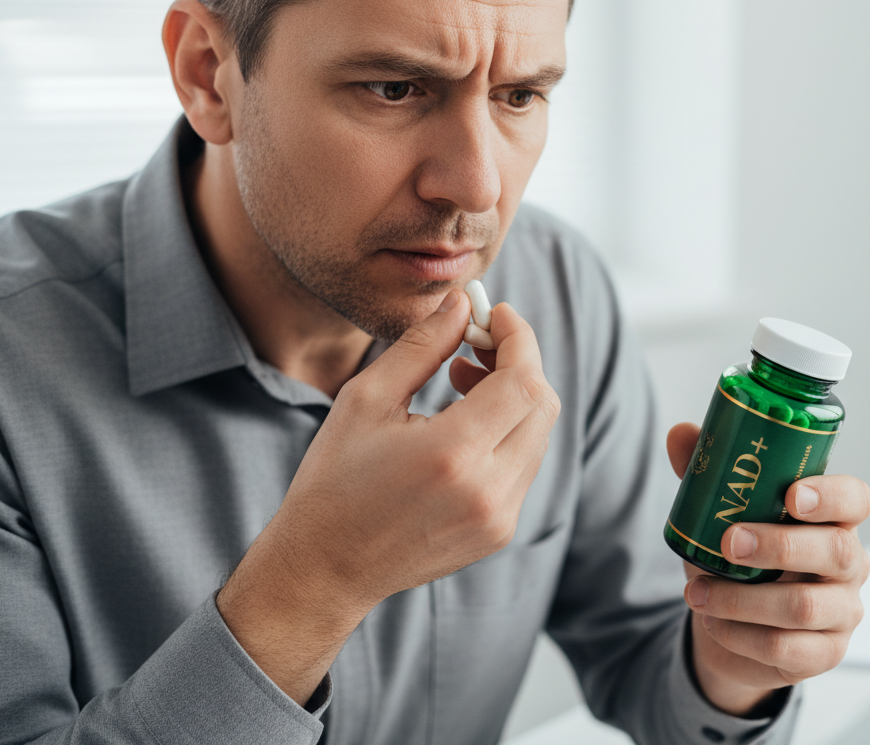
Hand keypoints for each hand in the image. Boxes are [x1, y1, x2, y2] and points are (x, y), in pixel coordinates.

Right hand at [217, 290, 559, 703]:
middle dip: (520, 362)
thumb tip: (463, 302)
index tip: (496, 315)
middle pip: (542, 404)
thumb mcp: (367, 399)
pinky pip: (525, 464)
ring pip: (538, 434)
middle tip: (478, 344)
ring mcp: (500, 516)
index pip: (523, 381)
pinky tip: (465, 423)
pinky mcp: (500, 531)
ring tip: (462, 381)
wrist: (327, 567)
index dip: (519, 339)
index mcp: (453, 454)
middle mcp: (488, 490)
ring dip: (514, 396)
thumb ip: (423, 346)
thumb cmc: (335, 479)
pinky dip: (509, 431)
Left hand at [666, 422, 869, 717]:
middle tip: (728, 541)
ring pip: (803, 606)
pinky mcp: (825, 653)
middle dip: (778, 545)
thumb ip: (707, 476)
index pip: (856, 500)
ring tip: (696, 592)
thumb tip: (681, 433)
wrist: (733, 630)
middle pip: (835, 551)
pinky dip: (741, 636)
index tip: (792, 495)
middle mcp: (850, 564)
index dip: (832, 496)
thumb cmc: (740, 561)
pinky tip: (714, 624)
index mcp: (834, 520)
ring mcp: (843, 612)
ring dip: (742, 599)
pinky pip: (786, 649)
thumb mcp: (722, 517)